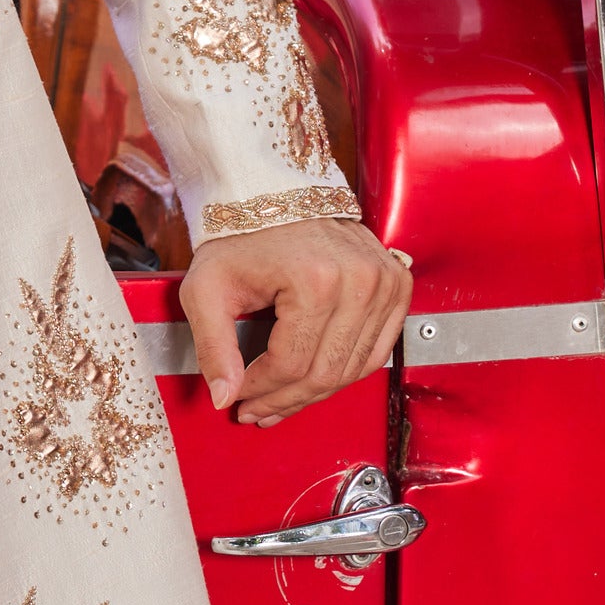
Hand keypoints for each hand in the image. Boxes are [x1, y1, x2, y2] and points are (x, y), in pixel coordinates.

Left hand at [180, 218, 410, 426]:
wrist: (273, 193)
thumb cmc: (238, 237)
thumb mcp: (206, 289)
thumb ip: (213, 346)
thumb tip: (224, 398)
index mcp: (315, 279)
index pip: (291, 365)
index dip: (262, 392)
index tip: (238, 400)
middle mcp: (359, 281)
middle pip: (326, 372)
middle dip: (287, 400)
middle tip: (258, 411)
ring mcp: (385, 282)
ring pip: (354, 369)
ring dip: (316, 393)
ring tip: (281, 401)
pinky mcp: (397, 284)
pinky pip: (378, 351)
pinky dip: (346, 371)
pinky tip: (316, 379)